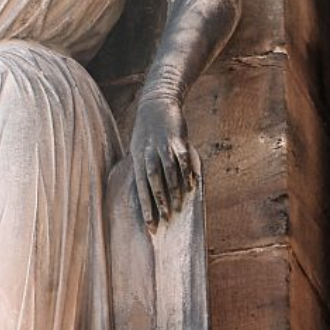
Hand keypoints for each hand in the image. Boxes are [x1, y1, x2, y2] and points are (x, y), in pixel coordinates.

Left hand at [130, 94, 195, 230]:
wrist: (156, 103)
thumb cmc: (147, 132)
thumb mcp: (139, 150)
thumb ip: (143, 171)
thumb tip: (148, 195)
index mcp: (137, 159)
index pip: (139, 188)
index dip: (145, 207)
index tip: (150, 226)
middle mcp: (148, 153)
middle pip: (152, 181)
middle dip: (158, 202)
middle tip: (165, 221)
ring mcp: (162, 145)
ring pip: (167, 171)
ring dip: (172, 190)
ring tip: (178, 208)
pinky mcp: (176, 138)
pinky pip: (182, 157)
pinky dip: (186, 171)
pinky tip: (192, 185)